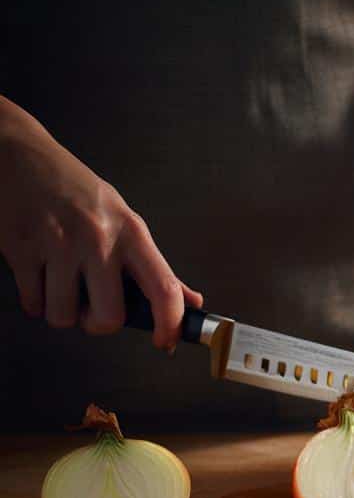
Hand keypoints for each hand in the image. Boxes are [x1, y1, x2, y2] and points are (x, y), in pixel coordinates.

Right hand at [0, 98, 200, 348]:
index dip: (169, 325)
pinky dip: (35, 301)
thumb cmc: (75, 191)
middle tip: (93, 309)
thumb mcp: (123, 219)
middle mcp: (98, 239)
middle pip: (108, 317)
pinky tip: (39, 278)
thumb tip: (190, 300)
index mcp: (131, 233)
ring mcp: (57, 245)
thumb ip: (153, 265)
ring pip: (64, 316)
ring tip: (62, 288)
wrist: (19, 156)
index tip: (164, 340)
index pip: (163, 289)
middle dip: (99, 324)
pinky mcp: (21, 249)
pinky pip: (32, 303)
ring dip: (62, 313)